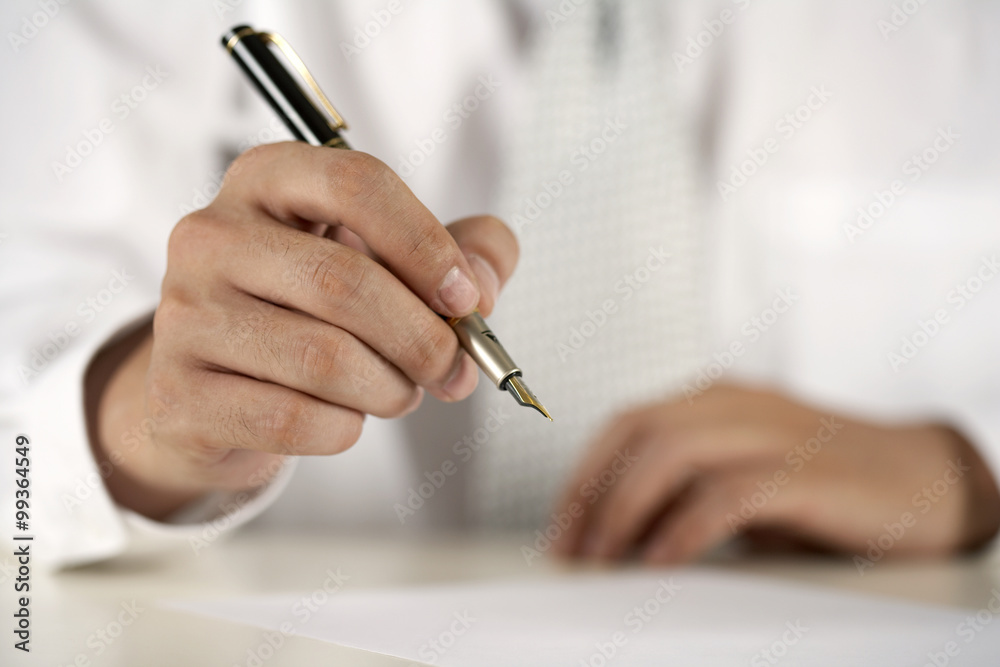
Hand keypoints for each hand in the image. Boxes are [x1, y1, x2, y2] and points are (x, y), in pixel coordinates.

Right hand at [87, 143, 517, 517]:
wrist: (222, 384)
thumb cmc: (314, 310)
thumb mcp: (392, 261)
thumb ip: (464, 254)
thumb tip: (480, 286)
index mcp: (268, 179)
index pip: (357, 186)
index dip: (427, 246)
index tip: (465, 299)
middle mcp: (212, 235)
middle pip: (345, 283)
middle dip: (423, 339)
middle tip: (452, 370)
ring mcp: (185, 314)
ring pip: (323, 360)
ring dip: (388, 390)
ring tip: (396, 392)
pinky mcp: (178, 393)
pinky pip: (291, 420)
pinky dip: (343, 429)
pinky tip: (344, 418)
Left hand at [551, 384, 999, 563]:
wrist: (929, 479)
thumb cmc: (831, 483)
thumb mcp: (745, 479)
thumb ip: (688, 491)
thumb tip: (621, 533)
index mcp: (717, 400)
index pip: (627, 424)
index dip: (584, 475)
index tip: (562, 527)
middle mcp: (737, 405)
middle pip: (638, 432)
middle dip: (591, 492)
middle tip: (573, 549)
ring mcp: (773, 432)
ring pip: (672, 452)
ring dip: (625, 508)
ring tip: (606, 558)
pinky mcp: (807, 472)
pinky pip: (727, 493)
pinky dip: (684, 528)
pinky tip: (662, 559)